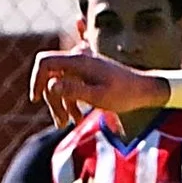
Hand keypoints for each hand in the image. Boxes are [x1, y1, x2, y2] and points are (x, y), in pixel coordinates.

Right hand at [30, 49, 167, 126]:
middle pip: (51, 76)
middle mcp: (78, 59)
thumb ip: (74, 90)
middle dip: (53, 100)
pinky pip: (70, 85)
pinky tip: (77, 118)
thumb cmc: (124, 94)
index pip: (44, 62)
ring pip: (60, 83)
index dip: (36, 79)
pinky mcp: (88, 73)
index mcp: (79, 61)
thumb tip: (51, 85)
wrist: (145, 90)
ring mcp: (83, 66)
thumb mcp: (99, 96)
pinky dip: (71, 100)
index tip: (36, 99)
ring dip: (62, 104)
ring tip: (73, 124)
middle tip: (62, 123)